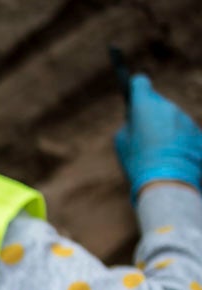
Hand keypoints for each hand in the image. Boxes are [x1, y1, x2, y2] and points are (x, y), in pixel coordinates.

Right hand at [116, 75, 201, 193]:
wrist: (167, 180)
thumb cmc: (138, 162)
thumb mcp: (122, 142)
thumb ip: (128, 123)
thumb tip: (135, 118)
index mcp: (145, 105)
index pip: (140, 83)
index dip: (136, 87)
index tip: (134, 92)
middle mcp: (167, 106)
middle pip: (157, 102)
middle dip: (151, 112)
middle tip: (143, 130)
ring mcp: (184, 118)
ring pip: (172, 117)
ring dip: (165, 127)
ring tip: (158, 149)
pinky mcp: (197, 131)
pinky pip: (184, 131)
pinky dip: (178, 139)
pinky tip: (171, 156)